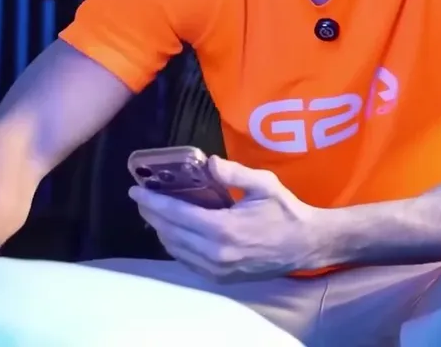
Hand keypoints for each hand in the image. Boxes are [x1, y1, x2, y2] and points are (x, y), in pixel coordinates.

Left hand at [129, 156, 327, 281]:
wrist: (305, 245)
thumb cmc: (285, 211)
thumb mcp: (263, 183)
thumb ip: (233, 172)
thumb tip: (207, 162)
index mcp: (223, 228)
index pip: (176, 214)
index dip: (153, 202)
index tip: (135, 191)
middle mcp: (215, 252)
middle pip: (170, 233)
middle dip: (151, 215)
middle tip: (142, 199)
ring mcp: (217, 269)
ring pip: (175, 250)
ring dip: (161, 231)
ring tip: (154, 213)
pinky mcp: (221, 278)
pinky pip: (188, 261)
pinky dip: (175, 246)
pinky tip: (173, 232)